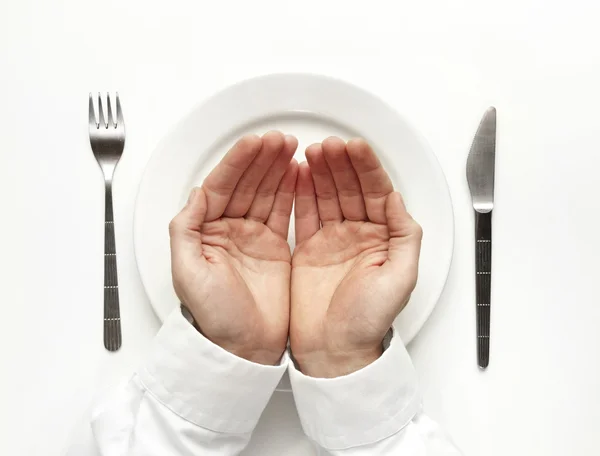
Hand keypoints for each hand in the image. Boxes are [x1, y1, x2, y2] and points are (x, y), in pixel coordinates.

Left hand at [169, 132, 297, 364]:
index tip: (255, 143)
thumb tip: (195, 193)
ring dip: (277, 168)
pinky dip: (291, 190)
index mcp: (205, 231)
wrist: (243, 347)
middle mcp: (229, 229)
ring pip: (266, 191)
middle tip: (280, 139)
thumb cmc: (214, 316)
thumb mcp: (188, 272)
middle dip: (262, 158)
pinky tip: (298, 173)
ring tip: (292, 148)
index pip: (221, 185)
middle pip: (246, 183)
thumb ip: (186, 230)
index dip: (238, 162)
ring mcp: (253, 236)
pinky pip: (283, 210)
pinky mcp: (275, 246)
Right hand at [290, 137, 422, 376]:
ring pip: (327, 195)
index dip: (366, 168)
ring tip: (311, 152)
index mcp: (384, 238)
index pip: (377, 192)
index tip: (355, 148)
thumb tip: (397, 199)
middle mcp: (359, 234)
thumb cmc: (369, 320)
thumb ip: (405, 235)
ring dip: (321, 172)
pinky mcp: (308, 248)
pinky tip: (298, 174)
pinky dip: (301, 192)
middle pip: (350, 188)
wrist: (335, 349)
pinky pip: (305, 213)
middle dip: (341, 163)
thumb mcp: (401, 277)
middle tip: (329, 145)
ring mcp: (332, 240)